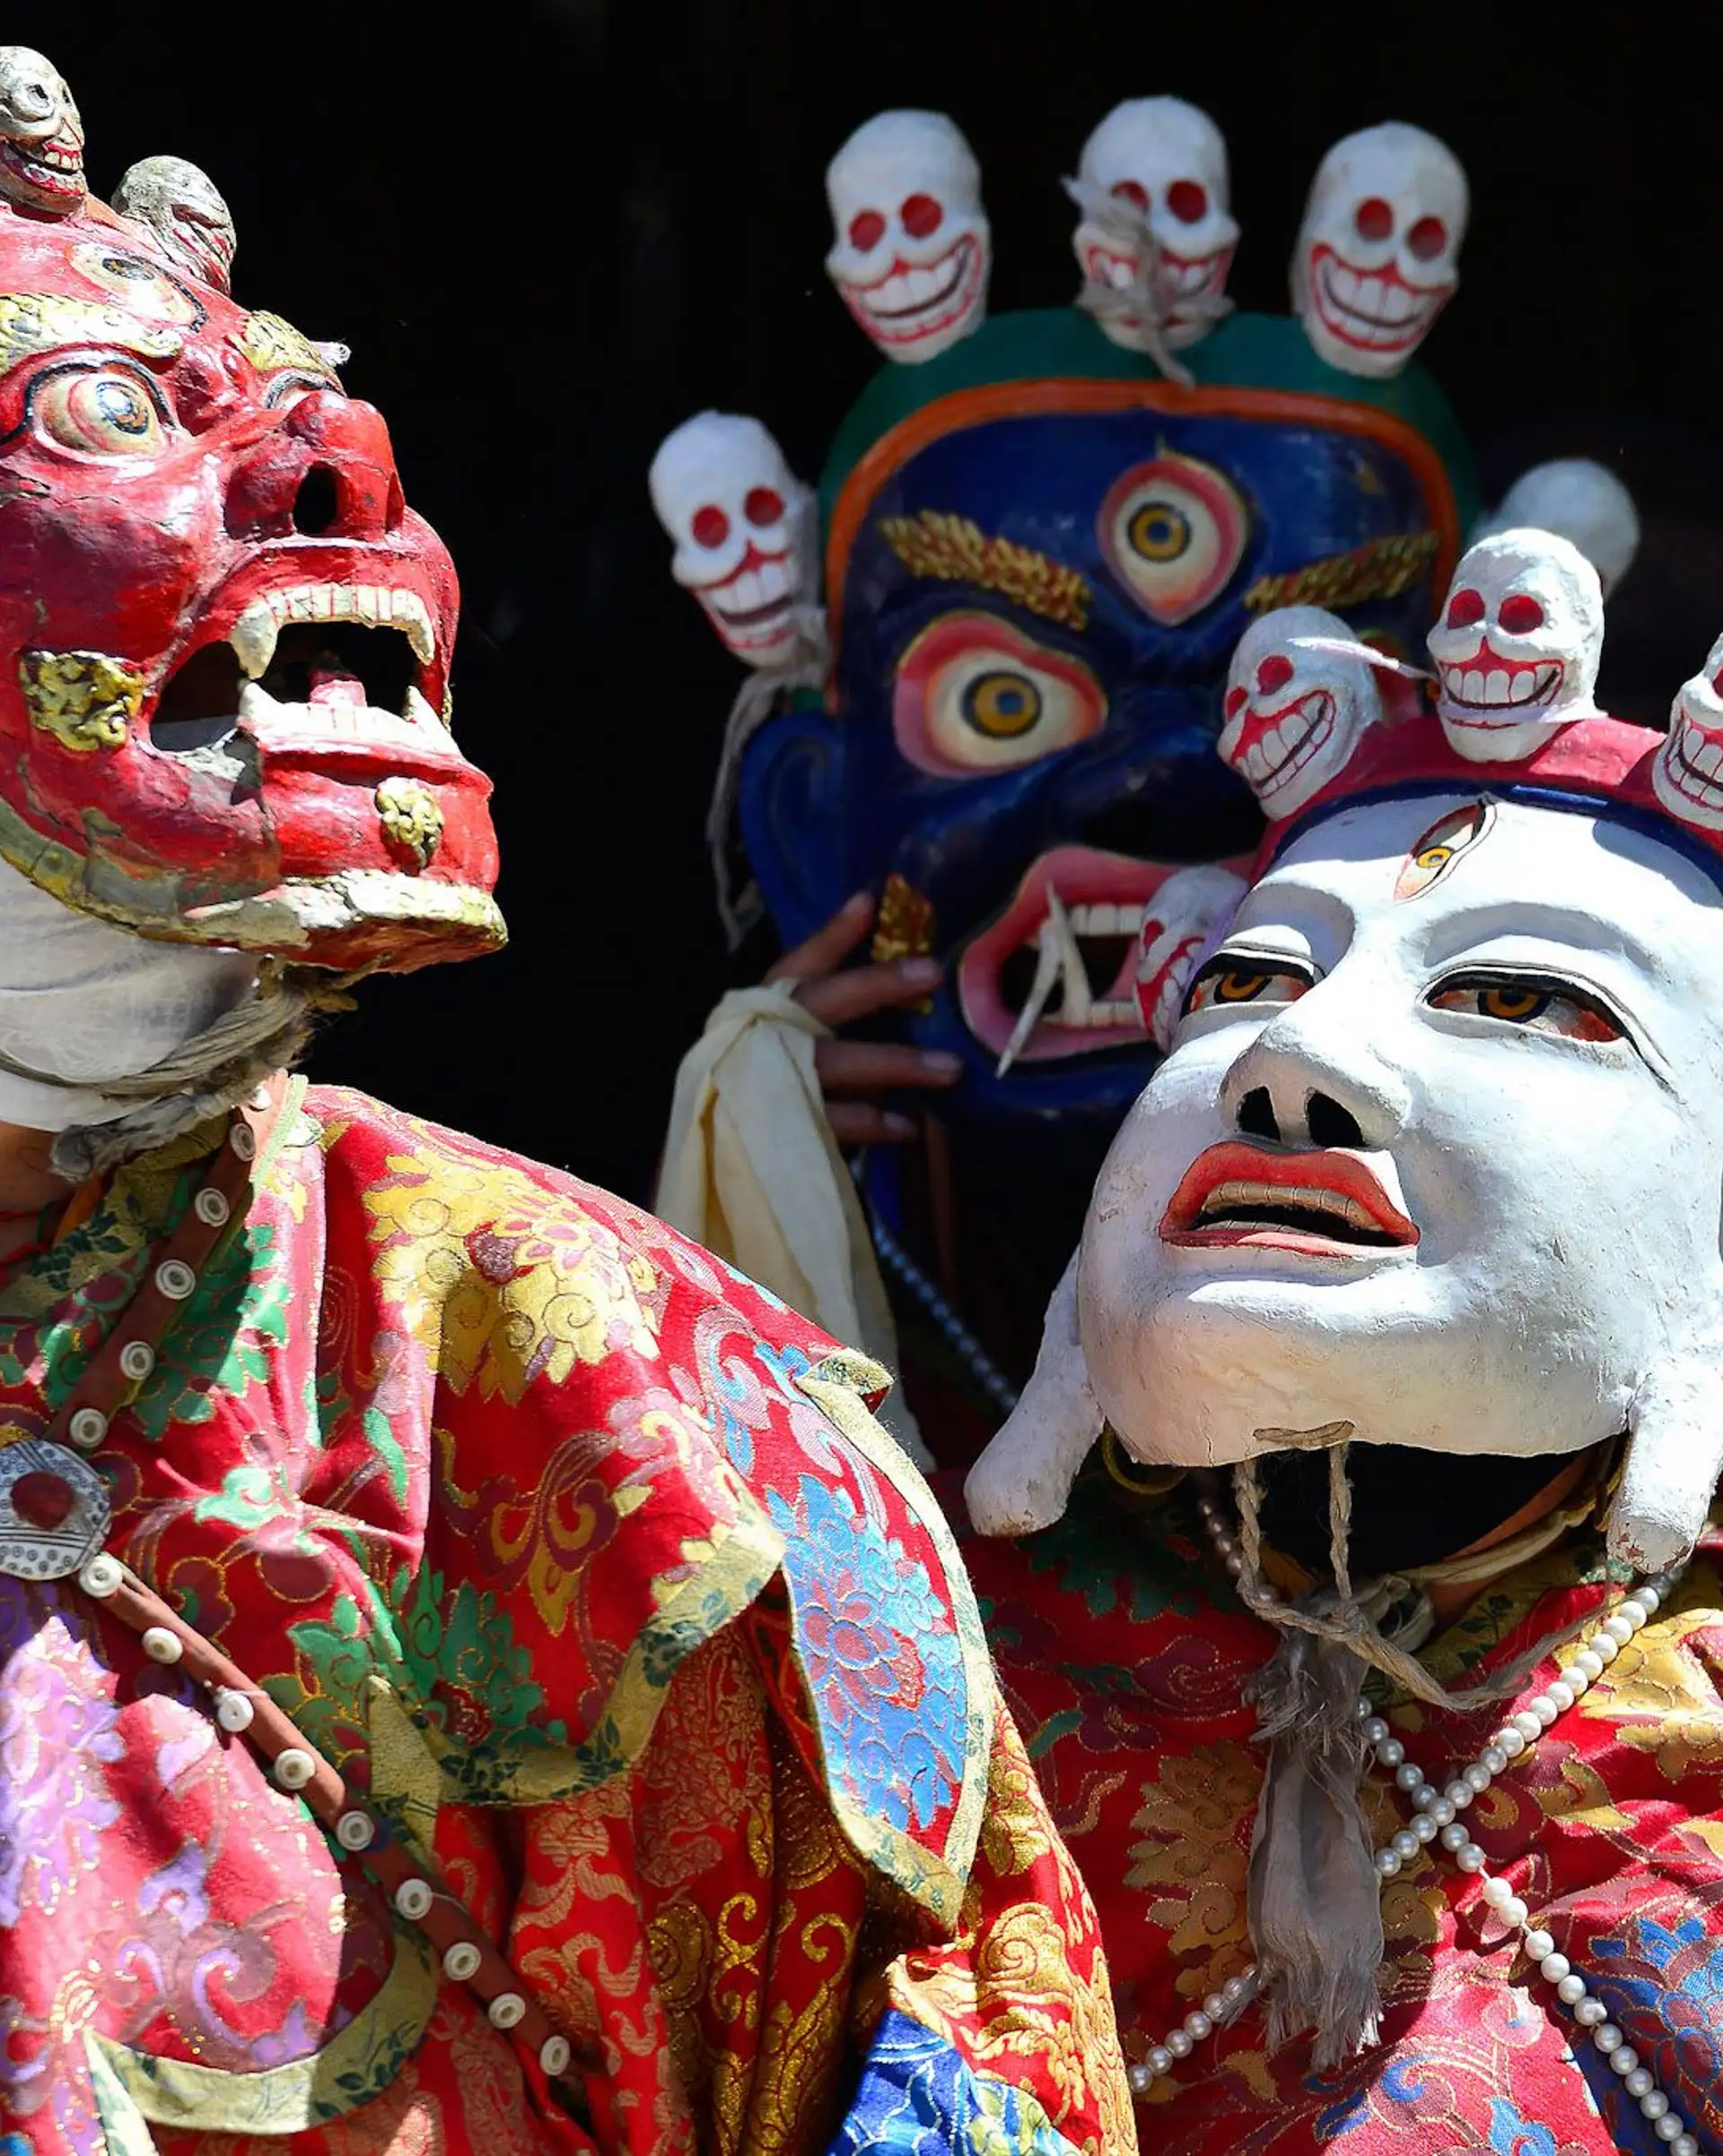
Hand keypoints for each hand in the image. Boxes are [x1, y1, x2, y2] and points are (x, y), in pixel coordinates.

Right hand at [767, 890, 960, 1144]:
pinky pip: (837, 1124)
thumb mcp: (789, 1006)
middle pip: (824, 1003)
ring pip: (837, 1066)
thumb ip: (827, 956)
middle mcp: (771, 1033)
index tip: (872, 905)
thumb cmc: (766, 1054)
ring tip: (951, 1068)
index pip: (801, 962)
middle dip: (877, 986)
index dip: (834, 935)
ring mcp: (777, 1082)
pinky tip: (909, 1126)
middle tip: (934, 972)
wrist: (715, 1125)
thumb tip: (867, 902)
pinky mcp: (787, 1130)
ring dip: (894, 1065)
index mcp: (771, 1002)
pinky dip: (874, 1124)